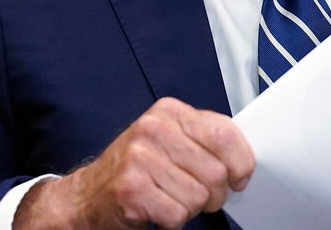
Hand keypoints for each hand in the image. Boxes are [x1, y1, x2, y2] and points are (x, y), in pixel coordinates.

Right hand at [15, 97, 254, 229]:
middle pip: (216, 172)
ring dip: (190, 208)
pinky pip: (177, 215)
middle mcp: (153, 129)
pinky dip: (172, 221)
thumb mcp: (170, 139)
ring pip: (198, 197)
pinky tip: (156, 209)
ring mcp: (140, 158)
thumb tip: (243, 160)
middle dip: (214, 194)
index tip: (239, 177)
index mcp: (169, 111)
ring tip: (170, 199)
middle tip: (197, 196)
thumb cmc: (136, 168)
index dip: (241, 163)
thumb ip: (204, 139)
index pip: (225, 135)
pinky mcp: (131, 189)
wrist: (87, 195)